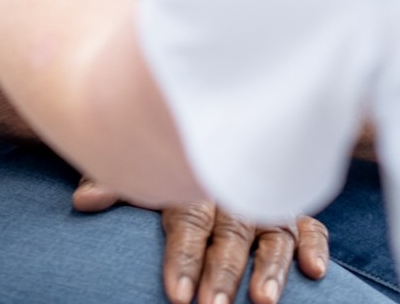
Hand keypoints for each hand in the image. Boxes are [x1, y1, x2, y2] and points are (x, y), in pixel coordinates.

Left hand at [73, 178, 328, 303]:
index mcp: (190, 182)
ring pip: (271, 233)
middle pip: (229, 234)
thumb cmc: (159, 155)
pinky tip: (315, 271)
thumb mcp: (132, 162)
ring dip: (269, 267)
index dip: (183, 257)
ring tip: (263, 300)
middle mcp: (229, 190)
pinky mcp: (287, 205)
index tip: (178, 293)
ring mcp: (262, 197)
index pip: (188, 222)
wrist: (196, 115)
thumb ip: (112, 181)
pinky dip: (314, 243)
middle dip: (222, 273)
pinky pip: (307, 223)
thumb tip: (84, 200)